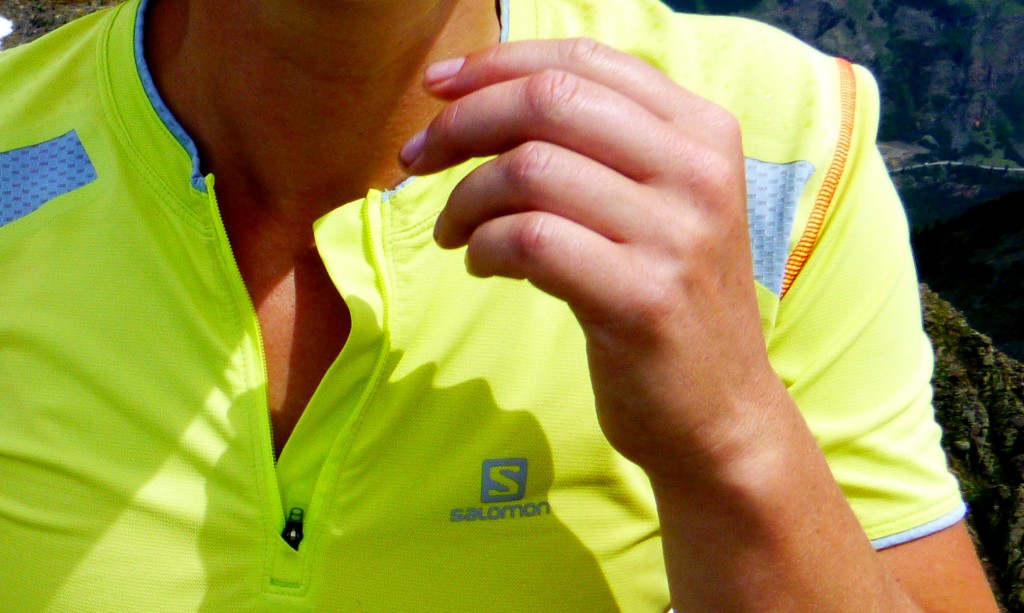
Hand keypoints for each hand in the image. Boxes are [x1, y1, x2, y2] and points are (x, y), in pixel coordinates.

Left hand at [400, 38, 786, 480]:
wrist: (720, 414)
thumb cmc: (668, 301)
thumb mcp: (658, 206)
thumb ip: (601, 146)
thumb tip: (484, 97)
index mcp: (703, 132)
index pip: (583, 61)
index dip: (496, 64)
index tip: (436, 88)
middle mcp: (698, 171)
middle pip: (548, 102)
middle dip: (461, 122)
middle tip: (417, 158)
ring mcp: (676, 235)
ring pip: (530, 170)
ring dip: (465, 198)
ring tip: (453, 231)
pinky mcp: (643, 299)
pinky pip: (530, 241)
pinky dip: (485, 247)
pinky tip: (482, 264)